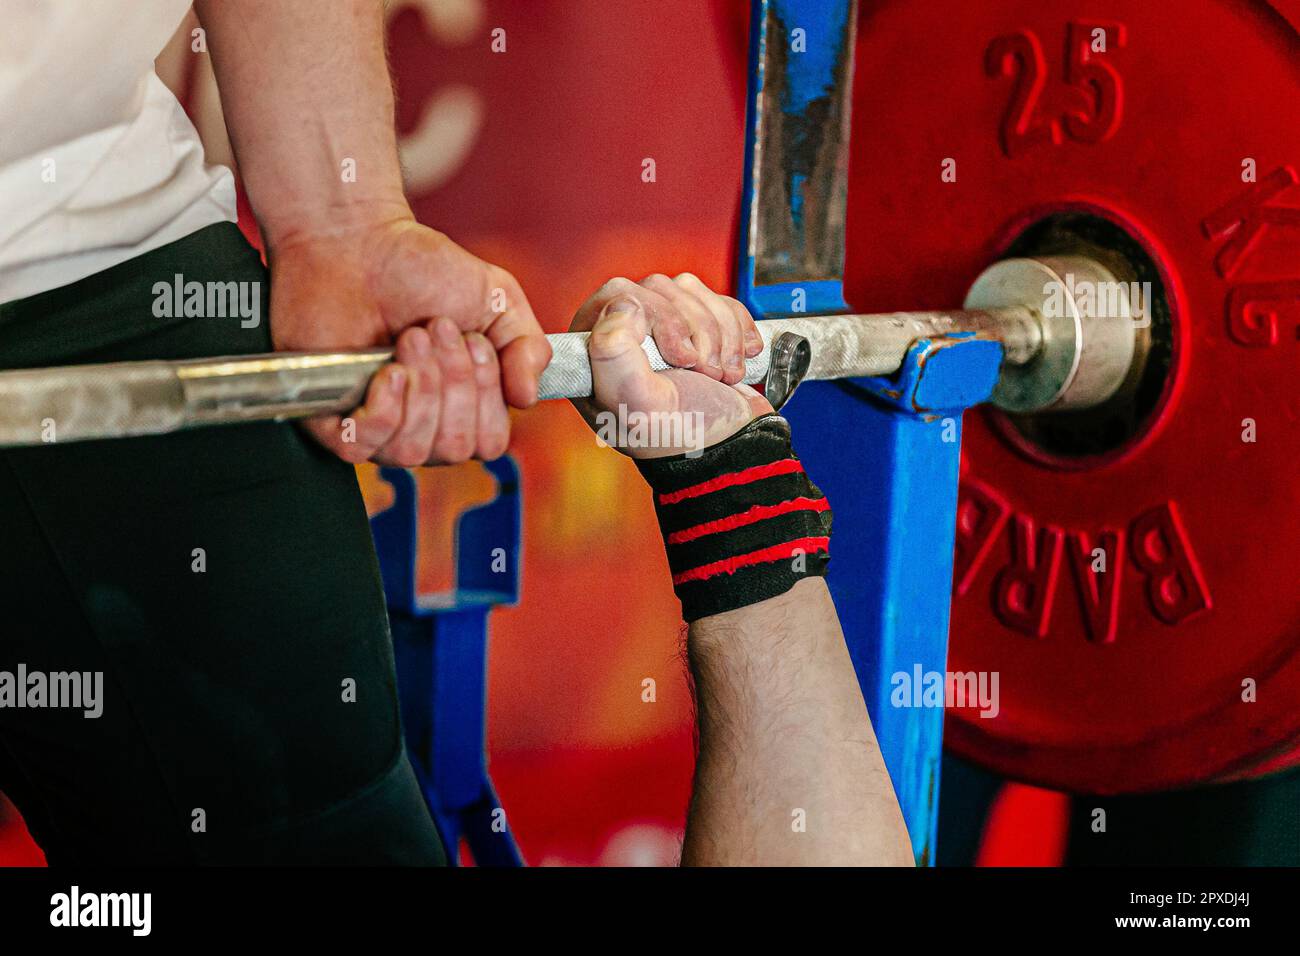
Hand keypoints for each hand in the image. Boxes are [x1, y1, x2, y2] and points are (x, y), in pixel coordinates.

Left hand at [269, 214, 551, 465]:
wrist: (357, 240)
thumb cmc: (423, 269)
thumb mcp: (498, 301)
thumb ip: (528, 348)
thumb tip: (528, 398)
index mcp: (464, 407)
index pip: (489, 442)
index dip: (486, 397)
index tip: (471, 340)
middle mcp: (422, 425)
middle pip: (454, 448)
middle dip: (452, 383)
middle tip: (434, 329)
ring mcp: (376, 426)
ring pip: (412, 451)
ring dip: (419, 389)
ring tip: (407, 339)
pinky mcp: (330, 420)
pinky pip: (361, 448)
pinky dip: (382, 410)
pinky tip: (387, 371)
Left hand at [568, 276, 771, 458]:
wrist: (734, 447)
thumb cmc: (683, 435)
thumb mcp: (640, 407)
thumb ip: (615, 358)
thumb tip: (621, 304)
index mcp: (596, 353)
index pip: (621, 294)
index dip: (658, 318)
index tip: (681, 361)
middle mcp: (624, 335)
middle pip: (659, 288)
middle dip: (694, 330)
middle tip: (704, 370)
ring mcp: (662, 327)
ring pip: (690, 290)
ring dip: (718, 335)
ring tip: (720, 375)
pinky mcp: (697, 325)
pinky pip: (719, 300)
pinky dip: (737, 330)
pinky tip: (736, 363)